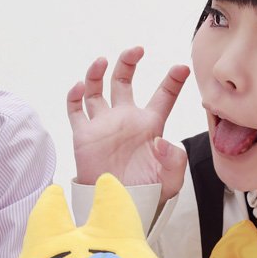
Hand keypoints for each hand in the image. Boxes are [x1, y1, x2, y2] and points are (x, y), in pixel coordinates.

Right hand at [67, 46, 190, 202]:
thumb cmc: (147, 195)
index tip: (182, 68)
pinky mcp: (84, 134)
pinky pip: (75, 110)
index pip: (163, 95)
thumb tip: (162, 141)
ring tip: (101, 61)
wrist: (118, 208)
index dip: (172, 80)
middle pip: (124, 80)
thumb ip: (174, 161)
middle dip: (128, 62)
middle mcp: (126, 119)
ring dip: (96, 72)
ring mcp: (103, 124)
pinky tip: (79, 87)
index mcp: (150, 125)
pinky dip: (74, 96)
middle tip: (136, 50)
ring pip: (97, 89)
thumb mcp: (170, 181)